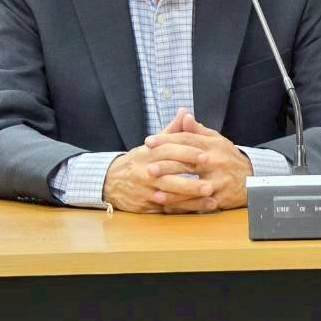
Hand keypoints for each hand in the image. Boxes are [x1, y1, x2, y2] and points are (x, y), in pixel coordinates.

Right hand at [102, 109, 216, 213]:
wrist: (109, 182)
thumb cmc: (138, 161)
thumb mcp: (151, 145)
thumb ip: (171, 130)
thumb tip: (185, 111)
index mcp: (147, 154)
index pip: (168, 151)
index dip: (187, 153)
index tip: (205, 155)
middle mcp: (145, 172)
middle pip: (169, 176)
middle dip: (190, 179)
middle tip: (211, 182)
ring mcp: (145, 190)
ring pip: (169, 195)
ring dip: (190, 197)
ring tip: (211, 196)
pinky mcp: (145, 206)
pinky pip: (166, 208)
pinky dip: (184, 208)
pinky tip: (200, 208)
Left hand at [144, 111, 252, 210]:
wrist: (254, 178)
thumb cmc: (229, 158)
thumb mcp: (217, 140)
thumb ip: (198, 130)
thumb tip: (184, 115)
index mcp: (212, 145)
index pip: (186, 139)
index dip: (167, 140)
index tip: (149, 142)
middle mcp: (215, 161)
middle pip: (187, 162)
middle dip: (166, 166)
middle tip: (148, 168)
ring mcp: (219, 180)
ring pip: (192, 186)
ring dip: (172, 191)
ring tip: (154, 192)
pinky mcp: (221, 197)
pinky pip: (199, 203)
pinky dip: (182, 206)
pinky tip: (168, 207)